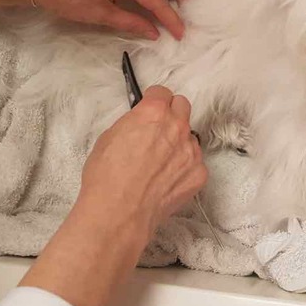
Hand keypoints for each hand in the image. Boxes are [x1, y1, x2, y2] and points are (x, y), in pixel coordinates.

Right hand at [19, 86, 206, 305]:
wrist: (119, 212)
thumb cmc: (106, 176)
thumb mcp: (109, 137)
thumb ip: (133, 124)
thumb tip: (142, 124)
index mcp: (154, 113)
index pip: (162, 93)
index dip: (154, 101)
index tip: (150, 109)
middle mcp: (178, 127)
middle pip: (183, 107)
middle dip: (171, 114)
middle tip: (159, 129)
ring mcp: (192, 151)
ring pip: (190, 137)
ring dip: (179, 143)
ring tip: (160, 163)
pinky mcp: (199, 173)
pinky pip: (194, 162)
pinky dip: (184, 168)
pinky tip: (167, 180)